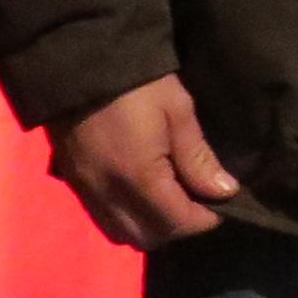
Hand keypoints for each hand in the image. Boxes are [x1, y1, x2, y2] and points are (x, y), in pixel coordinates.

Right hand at [47, 74, 239, 248]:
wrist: (79, 61)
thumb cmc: (138, 84)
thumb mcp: (178, 112)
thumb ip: (198, 158)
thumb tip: (224, 192)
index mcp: (139, 178)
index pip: (177, 222)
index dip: (204, 219)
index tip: (221, 203)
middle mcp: (108, 194)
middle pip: (148, 237)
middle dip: (178, 227)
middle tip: (196, 201)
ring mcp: (86, 191)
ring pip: (122, 233)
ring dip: (150, 226)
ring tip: (170, 200)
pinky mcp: (73, 182)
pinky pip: (102, 218)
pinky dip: (126, 218)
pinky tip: (141, 194)